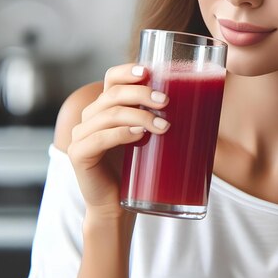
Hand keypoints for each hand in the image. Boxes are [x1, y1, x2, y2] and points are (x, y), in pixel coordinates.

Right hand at [67, 64, 169, 217]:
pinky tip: (138, 135)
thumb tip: (199, 103)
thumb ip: (161, 119)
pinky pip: (98, 138)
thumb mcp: (150, 138)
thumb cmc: (138, 171)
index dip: (128, 71)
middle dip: (141, 94)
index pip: (112, 79)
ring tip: (163, 126)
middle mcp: (90, 117)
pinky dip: (120, 134)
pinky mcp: (79, 154)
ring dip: (139, 116)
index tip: (149, 72)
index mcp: (106, 107)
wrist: (118, 206)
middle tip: (166, 102)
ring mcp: (81, 135)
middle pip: (113, 94)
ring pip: (109, 114)